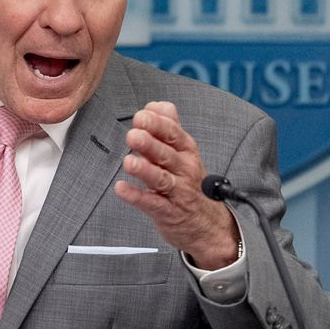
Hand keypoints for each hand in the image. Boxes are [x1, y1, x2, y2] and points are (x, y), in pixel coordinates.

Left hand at [114, 101, 240, 269]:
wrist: (208, 224)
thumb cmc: (189, 182)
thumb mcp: (184, 152)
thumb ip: (169, 126)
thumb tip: (156, 104)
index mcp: (186, 151)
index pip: (174, 133)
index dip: (157, 124)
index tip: (141, 115)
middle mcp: (184, 170)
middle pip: (166, 154)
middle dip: (150, 143)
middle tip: (133, 134)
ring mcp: (177, 192)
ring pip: (161, 178)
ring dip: (145, 170)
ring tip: (129, 163)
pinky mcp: (168, 212)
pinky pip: (152, 203)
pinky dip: (136, 197)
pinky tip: (121, 189)